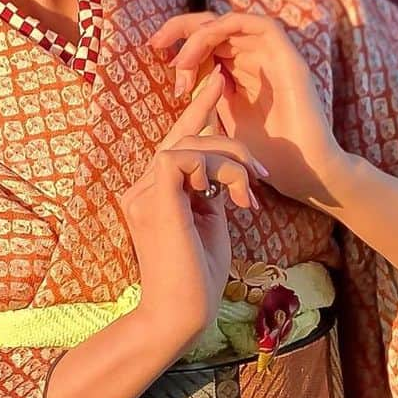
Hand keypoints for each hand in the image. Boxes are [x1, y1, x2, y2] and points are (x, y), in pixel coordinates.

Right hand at [122, 66, 261, 344]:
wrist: (181, 316)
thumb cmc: (198, 281)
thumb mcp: (210, 225)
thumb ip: (210, 192)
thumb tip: (223, 168)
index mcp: (156, 193)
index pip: (177, 143)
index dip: (196, 109)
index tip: (217, 80)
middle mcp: (143, 186)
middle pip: (183, 137)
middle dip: (219, 129)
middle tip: (254, 156)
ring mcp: (143, 190)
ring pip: (187, 144)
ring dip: (228, 161)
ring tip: (249, 191)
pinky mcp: (154, 196)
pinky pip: (184, 157)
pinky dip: (214, 168)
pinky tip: (230, 195)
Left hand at [148, 11, 351, 208]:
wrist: (302, 173)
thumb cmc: (263, 155)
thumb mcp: (223, 118)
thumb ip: (206, 94)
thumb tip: (181, 75)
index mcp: (239, 70)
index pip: (207, 40)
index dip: (180, 41)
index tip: (155, 52)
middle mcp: (255, 58)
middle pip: (215, 25)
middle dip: (181, 30)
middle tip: (157, 43)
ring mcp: (273, 56)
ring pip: (231, 23)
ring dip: (200, 35)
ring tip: (182, 62)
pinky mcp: (290, 58)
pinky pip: (262, 24)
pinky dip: (229, 27)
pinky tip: (205, 47)